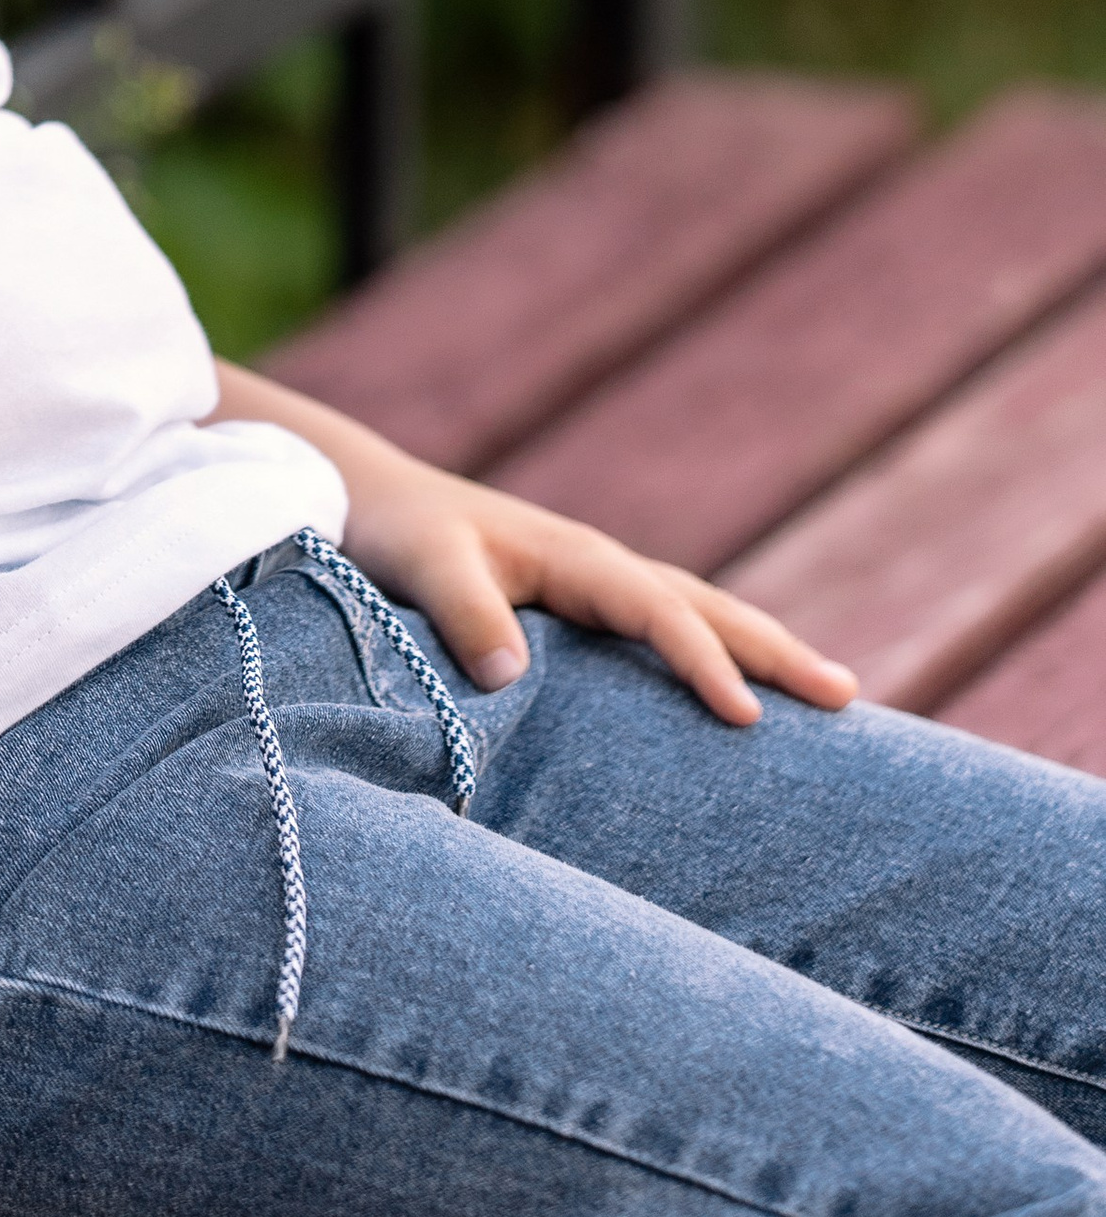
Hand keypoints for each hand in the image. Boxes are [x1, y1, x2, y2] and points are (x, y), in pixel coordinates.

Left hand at [340, 454, 857, 726]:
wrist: (370, 499)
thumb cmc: (396, 533)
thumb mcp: (424, 567)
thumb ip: (465, 614)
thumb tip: (512, 678)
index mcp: (575, 557)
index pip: (659, 611)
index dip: (704, 661)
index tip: (747, 718)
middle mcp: (599, 567)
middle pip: (706, 606)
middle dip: (775, 650)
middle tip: (847, 698)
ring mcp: (595, 586)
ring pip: (697, 615)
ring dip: (759, 650)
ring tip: (831, 696)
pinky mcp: (580, 609)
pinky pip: (664, 633)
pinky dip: (713, 655)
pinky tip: (739, 695)